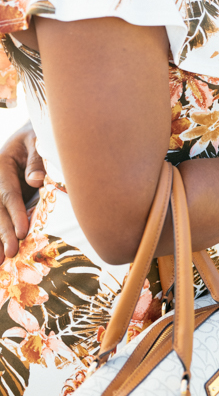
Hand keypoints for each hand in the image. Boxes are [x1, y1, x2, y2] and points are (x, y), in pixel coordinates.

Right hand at [0, 122, 43, 260]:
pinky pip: (0, 215)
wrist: (31, 134)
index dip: (15, 214)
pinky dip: (0, 234)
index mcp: (2, 165)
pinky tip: (0, 252)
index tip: (22, 232)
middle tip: (10, 253)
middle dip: (3, 233)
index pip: (9, 193)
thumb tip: (36, 181)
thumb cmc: (37, 136)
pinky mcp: (2, 199)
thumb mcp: (37, 140)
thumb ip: (38, 160)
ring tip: (0, 261)